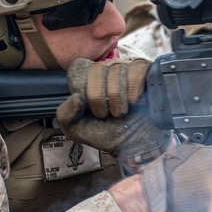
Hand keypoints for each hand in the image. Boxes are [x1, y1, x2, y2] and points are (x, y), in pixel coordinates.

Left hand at [56, 58, 170, 166]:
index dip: (81, 87)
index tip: (86, 106)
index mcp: (87, 79)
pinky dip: (134, 90)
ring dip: (117, 99)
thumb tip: (76, 96)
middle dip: (98, 98)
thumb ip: (65, 113)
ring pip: (116, 70)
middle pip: (96, 69)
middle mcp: (106, 69)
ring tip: (120, 112)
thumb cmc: (106, 133)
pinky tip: (134, 103)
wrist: (133, 144)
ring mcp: (126, 68)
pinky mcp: (146, 72)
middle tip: (104, 114)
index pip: (78, 66)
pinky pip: (136, 70)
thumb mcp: (76, 129)